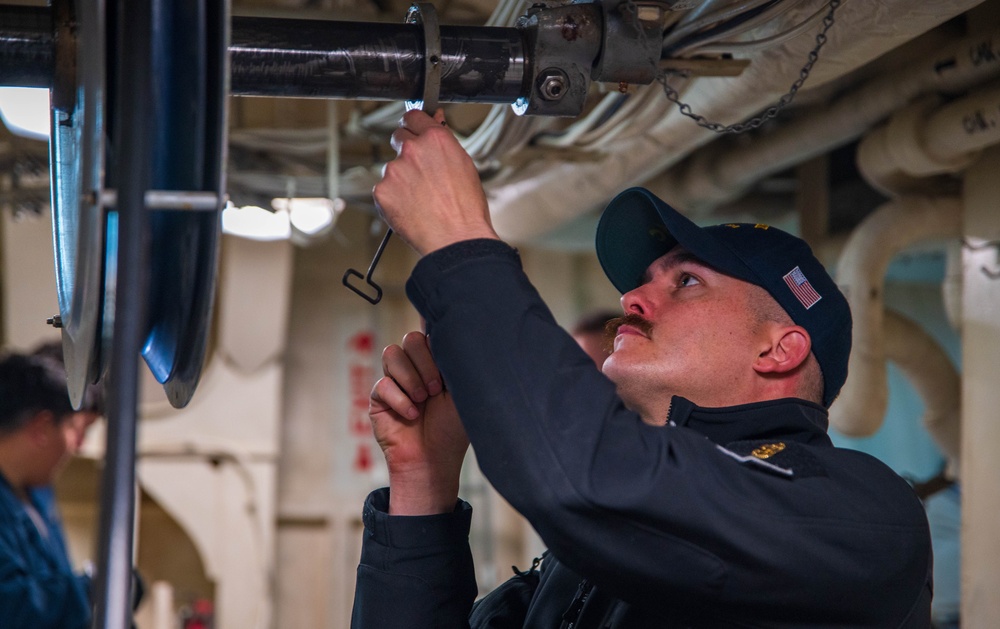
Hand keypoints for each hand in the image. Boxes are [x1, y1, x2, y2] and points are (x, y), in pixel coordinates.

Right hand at [370, 331, 468, 514]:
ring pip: (392, 353)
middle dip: (425, 362)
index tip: (441, 344)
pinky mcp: (379, 396)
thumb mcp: (463, 392)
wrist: (434, 460)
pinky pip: (383, 384)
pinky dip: (400, 400)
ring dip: (411, 378)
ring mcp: (396, 380)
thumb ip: (456, 362)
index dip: (433, 331)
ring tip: (424, 400)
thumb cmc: (453, 429)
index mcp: (438, 362)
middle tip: (436, 389)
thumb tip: (452, 331)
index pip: (431, 333)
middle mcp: (416, 367)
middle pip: (411, 339)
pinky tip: (412, 415)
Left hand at [373, 109, 499, 254]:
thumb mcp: (464, 166)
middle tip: (420, 173)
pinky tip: (411, 209)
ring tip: (422, 199)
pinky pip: (385, 189)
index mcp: (435, 139)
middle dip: (406, 150)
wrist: (455, 239)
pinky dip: (394, 198)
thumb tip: (436, 124)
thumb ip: (444, 143)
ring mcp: (394, 170)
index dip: (414, 125)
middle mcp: (412, 150)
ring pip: (393, 168)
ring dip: (402, 179)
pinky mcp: (382, 191)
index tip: (413, 131)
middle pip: (398, 138)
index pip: (413, 116)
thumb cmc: (466, 209)